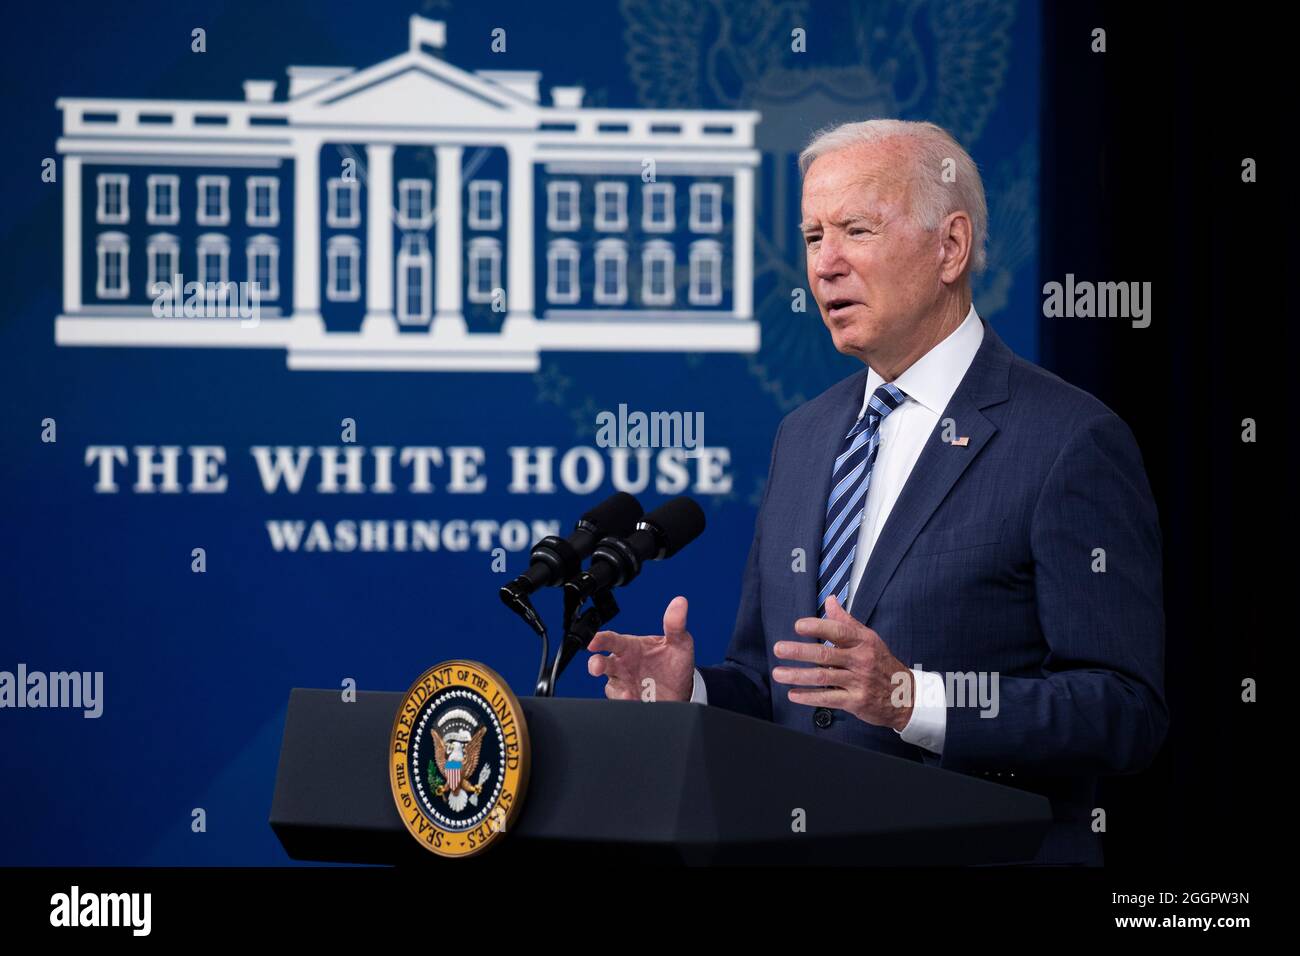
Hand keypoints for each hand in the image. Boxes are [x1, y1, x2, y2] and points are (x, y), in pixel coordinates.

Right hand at [586, 596, 695, 700]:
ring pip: (612, 687)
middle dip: (596, 665)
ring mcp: (625, 684)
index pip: (611, 640)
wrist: (683, 690)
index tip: (592, 641)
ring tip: (627, 694)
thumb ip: (675, 624)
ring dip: (617, 691)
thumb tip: (680, 602)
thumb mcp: (679, 642)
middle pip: (602, 663)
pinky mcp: (631, 701)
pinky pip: (624, 703)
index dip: (599, 639)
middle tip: (596, 666)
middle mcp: (623, 666)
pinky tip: (635, 700)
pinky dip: (627, 703)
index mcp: (631, 647)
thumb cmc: (674, 662)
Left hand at [771, 595, 915, 729]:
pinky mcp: (855, 701)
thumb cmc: (881, 664)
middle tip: (779, 649)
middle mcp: (860, 660)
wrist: (906, 696)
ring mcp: (858, 682)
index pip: (839, 631)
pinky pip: (828, 698)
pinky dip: (808, 697)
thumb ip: (846, 621)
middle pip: (826, 655)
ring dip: (797, 676)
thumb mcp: (869, 639)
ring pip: (823, 677)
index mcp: (863, 642)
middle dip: (799, 652)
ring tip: (778, 673)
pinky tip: (793, 694)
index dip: (817, 626)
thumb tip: (830, 600)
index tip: (798, 625)